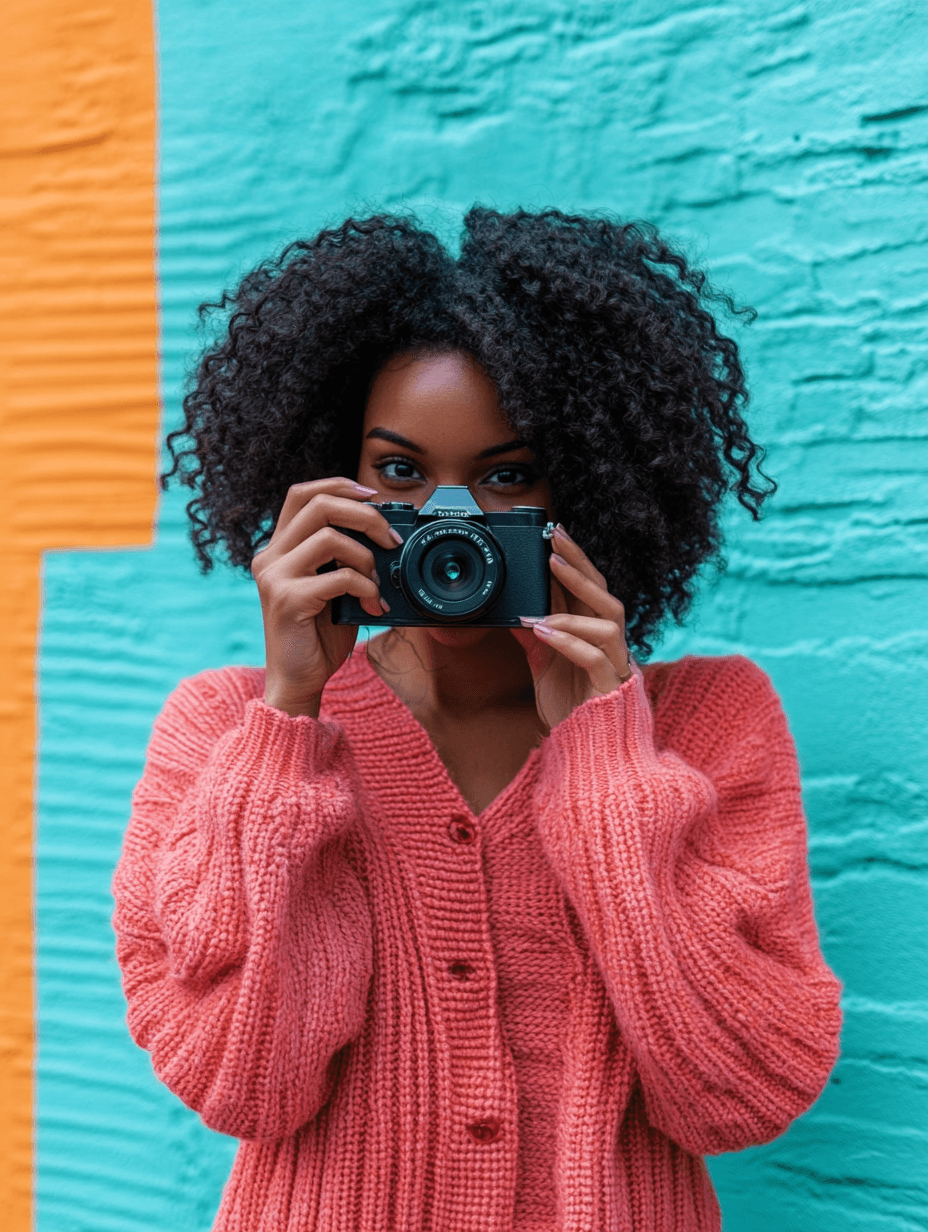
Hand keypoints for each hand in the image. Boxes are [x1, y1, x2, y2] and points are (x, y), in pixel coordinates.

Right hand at [251, 478, 400, 717]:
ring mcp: (274, 577)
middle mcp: (269, 557)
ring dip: (367, 558)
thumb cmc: (319, 634)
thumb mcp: (334, 586)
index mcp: (278, 548)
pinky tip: (374, 607)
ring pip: (329, 537)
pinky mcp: (286, 600)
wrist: (299, 680)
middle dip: (365, 515)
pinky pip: (339, 577)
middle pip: (318, 505)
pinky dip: (366, 588)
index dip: (338, 485)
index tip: (372, 496)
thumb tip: (385, 532)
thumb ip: (345, 557)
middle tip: (391, 539)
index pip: (302, 494)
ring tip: (378, 583)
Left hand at [511, 524, 631, 729]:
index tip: (553, 534)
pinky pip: (595, 656)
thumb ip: (536, 639)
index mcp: (597, 637)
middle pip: (604, 593)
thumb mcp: (545, 668)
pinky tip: (542, 630)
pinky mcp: (611, 687)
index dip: (574, 561)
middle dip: (580, 563)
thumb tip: (514, 611)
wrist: (591, 757)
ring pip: (609, 619)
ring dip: (575, 599)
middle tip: (555, 538)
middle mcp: (611, 646)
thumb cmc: (573, 712)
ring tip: (547, 581)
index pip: (589, 590)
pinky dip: (568, 639)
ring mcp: (615, 665)